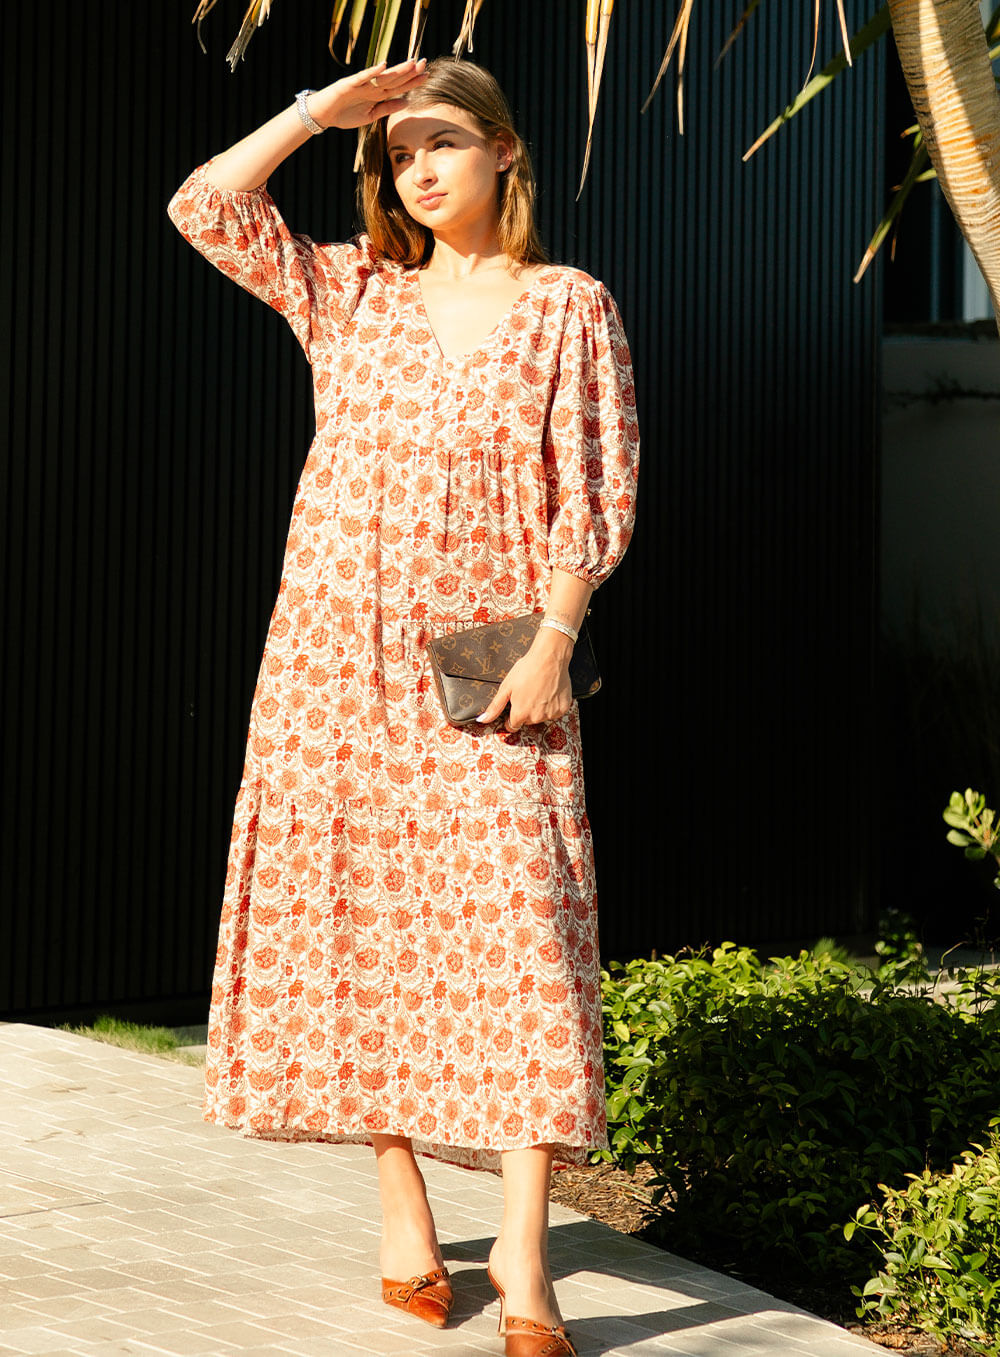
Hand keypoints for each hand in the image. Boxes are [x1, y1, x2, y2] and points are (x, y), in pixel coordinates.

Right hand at [309, 58, 427, 130]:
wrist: (324, 115)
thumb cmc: (346, 114)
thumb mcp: (371, 116)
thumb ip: (387, 108)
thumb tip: (407, 102)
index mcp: (378, 95)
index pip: (399, 87)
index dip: (412, 82)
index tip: (426, 75)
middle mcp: (372, 87)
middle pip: (394, 79)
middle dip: (409, 72)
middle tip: (424, 63)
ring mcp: (362, 84)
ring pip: (383, 76)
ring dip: (397, 70)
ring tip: (411, 63)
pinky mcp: (349, 84)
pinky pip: (363, 77)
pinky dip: (373, 72)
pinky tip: (383, 66)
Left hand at [476, 631, 574, 732]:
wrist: (549, 658)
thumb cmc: (527, 670)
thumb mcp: (506, 687)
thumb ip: (495, 706)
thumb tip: (482, 720)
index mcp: (520, 714)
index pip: (513, 726)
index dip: (511, 718)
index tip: (514, 707)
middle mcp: (536, 718)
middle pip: (527, 721)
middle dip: (525, 711)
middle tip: (527, 693)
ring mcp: (550, 714)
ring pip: (541, 716)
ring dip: (539, 708)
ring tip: (538, 690)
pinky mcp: (562, 709)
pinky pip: (554, 712)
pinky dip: (552, 705)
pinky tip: (549, 692)